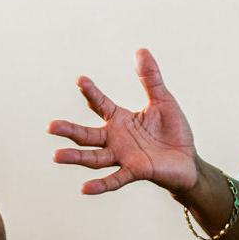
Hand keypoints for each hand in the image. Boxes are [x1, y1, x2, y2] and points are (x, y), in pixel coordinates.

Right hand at [49, 48, 199, 195]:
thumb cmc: (173, 132)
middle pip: (86, 135)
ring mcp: (123, 157)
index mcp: (120, 120)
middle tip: (50, 126)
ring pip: (94, 157)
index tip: (81, 80)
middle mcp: (116, 139)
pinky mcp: (135, 171)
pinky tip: (84, 188)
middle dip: (69, 131)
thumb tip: (141, 50)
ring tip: (56, 155)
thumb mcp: (163, 100)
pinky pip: (115, 179)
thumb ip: (150, 79)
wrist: (188, 161)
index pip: (100, 104)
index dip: (91, 92)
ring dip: (76, 157)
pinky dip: (100, 184)